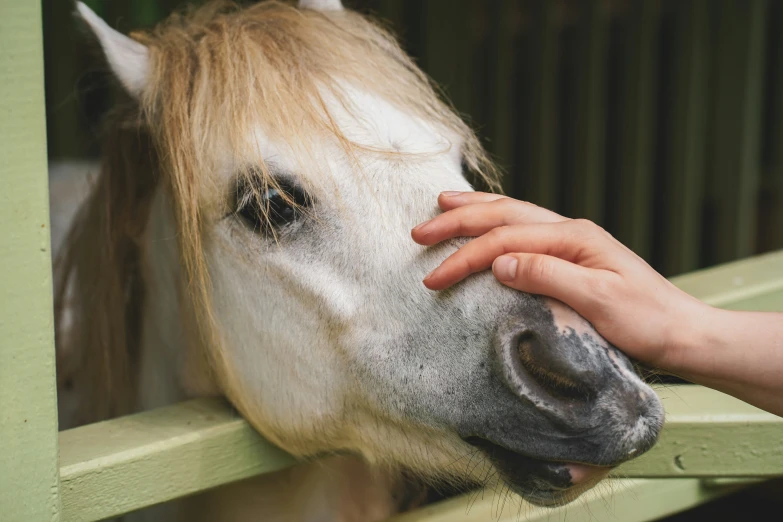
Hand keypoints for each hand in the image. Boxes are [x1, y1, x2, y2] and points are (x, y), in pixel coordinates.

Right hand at [411, 192, 708, 370]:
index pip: (505, 240)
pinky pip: (525, 228)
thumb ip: (548, 275)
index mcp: (574, 238)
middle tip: (419, 231)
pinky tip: (489, 223)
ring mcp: (572, 241)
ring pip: (514, 214)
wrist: (683, 333)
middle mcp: (571, 231)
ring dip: (476, 210)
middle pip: (504, 215)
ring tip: (443, 204)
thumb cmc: (647, 321)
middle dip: (458, 221)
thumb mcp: (599, 301)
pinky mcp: (572, 256)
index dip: (465, 256)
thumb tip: (499, 261)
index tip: (432, 277)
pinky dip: (497, 222)